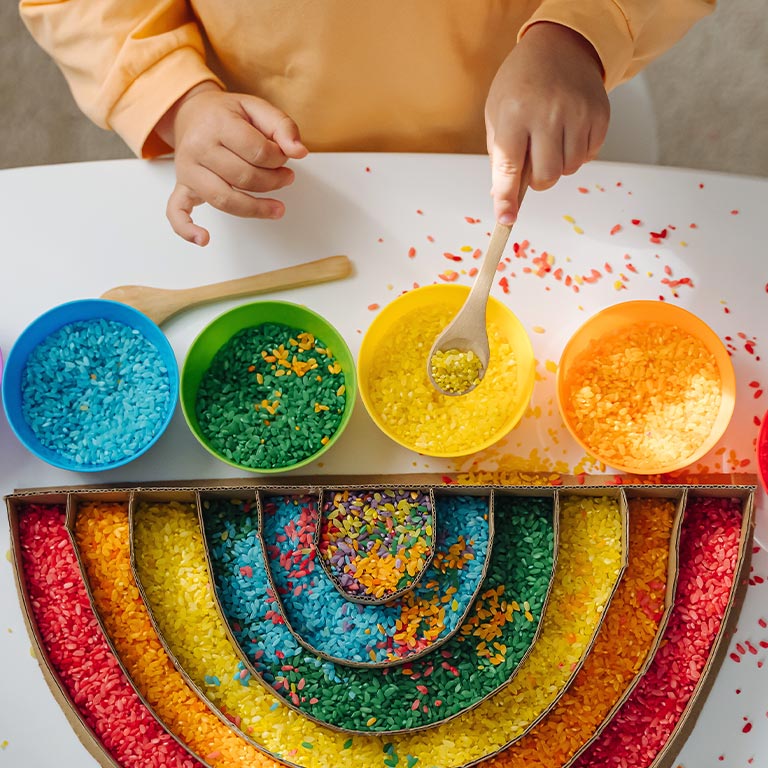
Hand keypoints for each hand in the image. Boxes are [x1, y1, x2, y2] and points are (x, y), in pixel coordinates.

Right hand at [156, 82, 307, 244]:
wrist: (191, 113)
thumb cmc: (226, 114)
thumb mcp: (257, 108)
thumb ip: (282, 126)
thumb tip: (299, 152)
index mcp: (217, 124)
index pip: (258, 152)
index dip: (279, 159)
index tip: (284, 157)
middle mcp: (198, 147)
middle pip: (244, 178)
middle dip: (273, 182)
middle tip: (286, 178)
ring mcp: (188, 170)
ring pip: (224, 199)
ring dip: (256, 208)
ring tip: (277, 208)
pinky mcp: (182, 187)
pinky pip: (177, 212)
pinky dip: (187, 229)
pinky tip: (204, 239)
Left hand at [485, 22, 609, 223]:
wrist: (561, 46)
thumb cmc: (522, 84)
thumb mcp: (498, 113)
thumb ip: (500, 156)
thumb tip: (503, 198)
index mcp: (515, 113)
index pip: (509, 166)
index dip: (507, 198)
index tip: (506, 220)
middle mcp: (548, 113)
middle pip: (547, 176)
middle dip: (538, 180)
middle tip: (534, 162)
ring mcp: (578, 113)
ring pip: (570, 170)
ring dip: (558, 166)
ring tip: (551, 140)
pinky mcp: (600, 115)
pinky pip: (589, 156)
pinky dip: (577, 153)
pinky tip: (568, 132)